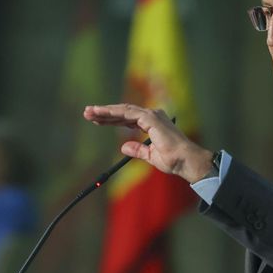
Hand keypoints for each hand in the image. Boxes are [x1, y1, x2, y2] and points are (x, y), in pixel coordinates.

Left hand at [83, 104, 212, 182]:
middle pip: (123, 112)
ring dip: (105, 111)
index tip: (96, 121)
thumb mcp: (150, 155)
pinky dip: (113, 113)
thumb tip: (123, 147)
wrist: (186, 161)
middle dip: (104, 113)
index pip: (128, 118)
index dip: (111, 119)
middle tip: (87, 113)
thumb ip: (138, 150)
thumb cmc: (173, 160)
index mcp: (153, 123)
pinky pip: (127, 113)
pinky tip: (100, 114)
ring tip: (89, 112)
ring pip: (123, 110)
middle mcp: (152, 116)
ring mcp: (152, 115)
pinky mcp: (150, 118)